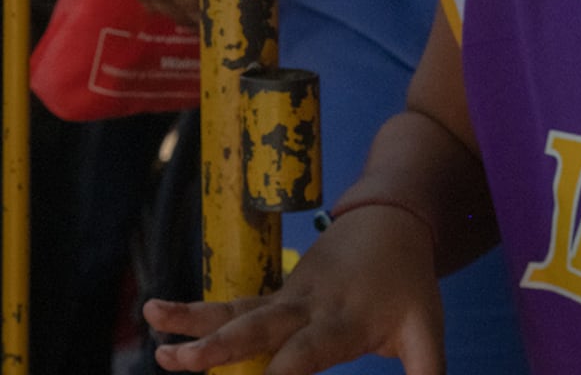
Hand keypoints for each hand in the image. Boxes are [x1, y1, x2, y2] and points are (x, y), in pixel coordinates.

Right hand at [146, 202, 443, 373]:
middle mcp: (305, 308)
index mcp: (342, 322)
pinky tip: (158, 316)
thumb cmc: (410, 285)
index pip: (304, 356)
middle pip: (256, 328)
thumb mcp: (427, 333)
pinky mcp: (273, 294)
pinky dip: (196, 314)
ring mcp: (285, 297)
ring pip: (233, 309)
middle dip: (217, 349)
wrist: (390, 220)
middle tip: (179, 363)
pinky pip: (231, 305)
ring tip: (153, 329)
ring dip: (192, 321)